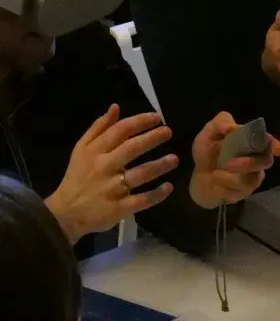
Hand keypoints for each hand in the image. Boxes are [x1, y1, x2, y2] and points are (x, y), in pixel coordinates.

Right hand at [45, 104, 177, 243]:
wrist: (65, 213)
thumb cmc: (77, 177)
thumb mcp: (81, 149)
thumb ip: (98, 128)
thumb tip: (116, 107)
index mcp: (94, 151)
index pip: (120, 131)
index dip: (140, 122)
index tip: (157, 118)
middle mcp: (103, 167)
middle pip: (131, 149)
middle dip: (152, 138)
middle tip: (168, 132)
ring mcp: (112, 189)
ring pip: (139, 174)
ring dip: (159, 165)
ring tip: (174, 159)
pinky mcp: (118, 209)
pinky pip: (141, 200)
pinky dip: (156, 194)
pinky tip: (168, 187)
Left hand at [189, 111, 279, 209]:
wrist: (197, 176)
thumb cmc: (208, 152)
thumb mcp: (209, 132)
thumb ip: (220, 123)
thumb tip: (233, 127)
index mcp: (251, 143)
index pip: (269, 143)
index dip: (275, 145)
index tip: (278, 149)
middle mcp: (256, 160)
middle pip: (266, 162)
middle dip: (248, 163)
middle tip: (228, 163)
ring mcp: (251, 178)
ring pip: (250, 180)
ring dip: (230, 177)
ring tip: (215, 174)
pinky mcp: (243, 193)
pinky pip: (238, 192)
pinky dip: (223, 186)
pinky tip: (216, 182)